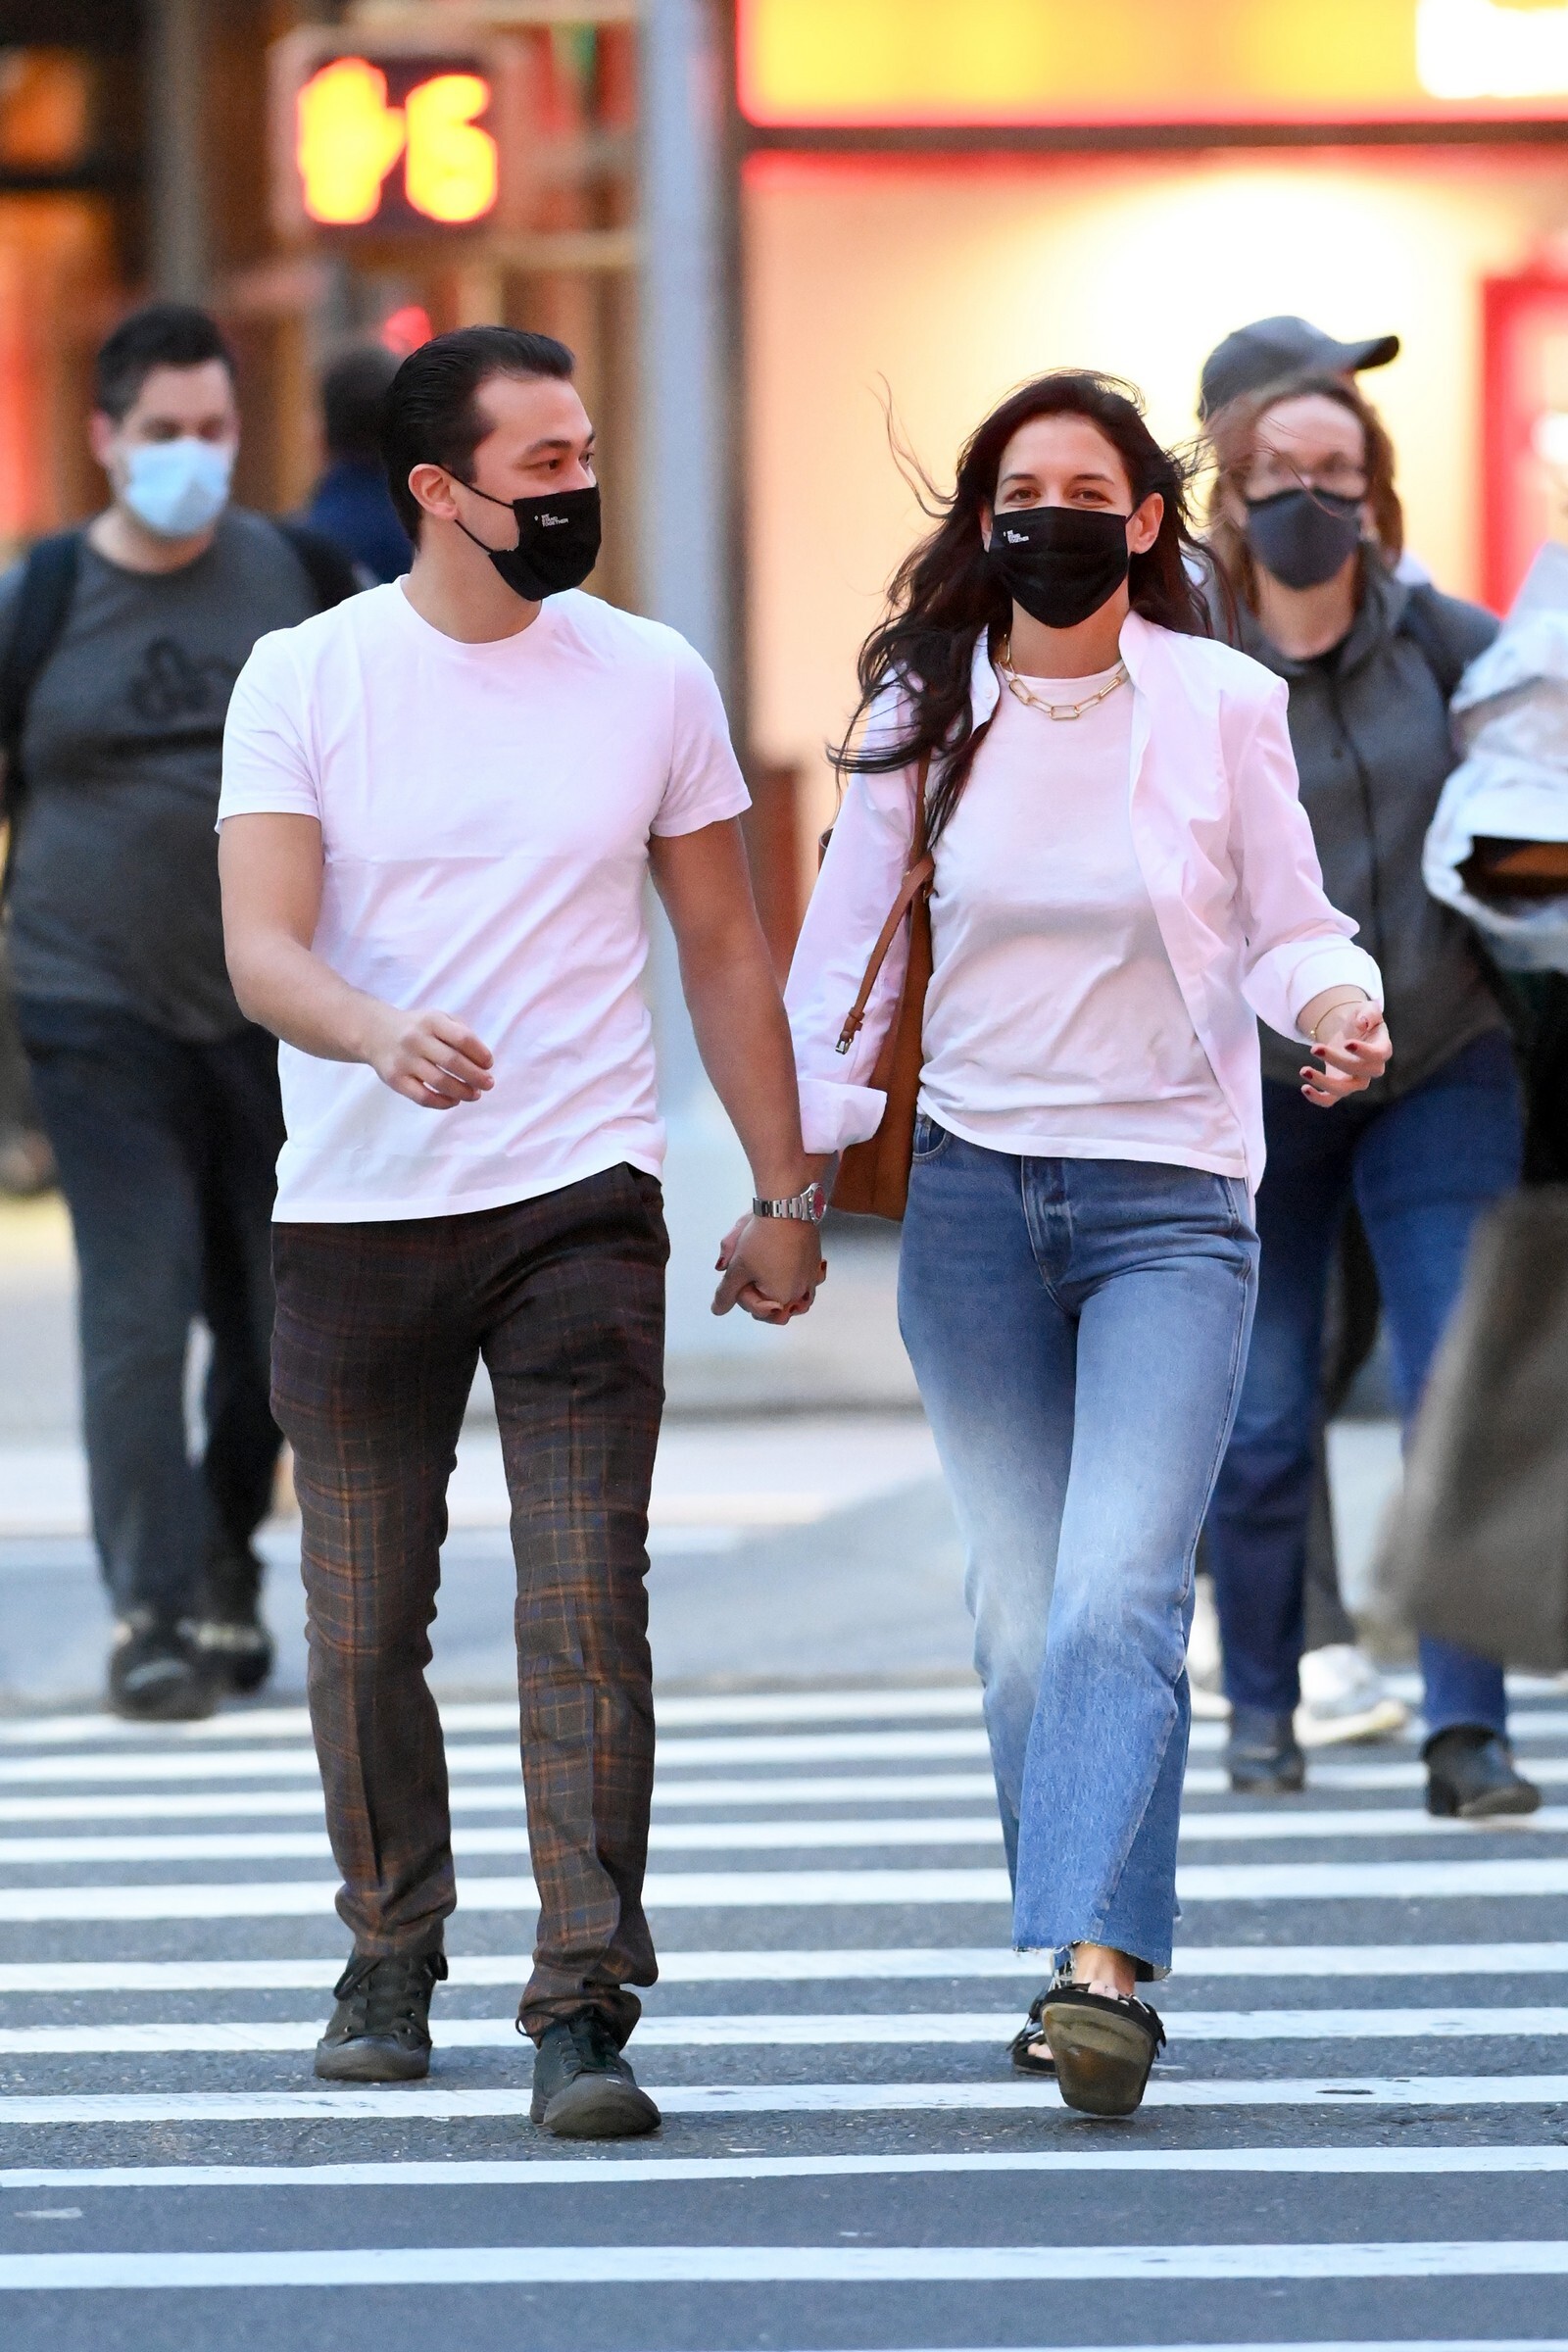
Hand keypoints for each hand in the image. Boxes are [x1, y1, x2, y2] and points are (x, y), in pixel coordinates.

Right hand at [364, 1004, 494, 1110]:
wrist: (375, 1033)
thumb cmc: (418, 1028)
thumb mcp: (438, 1019)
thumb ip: (461, 1033)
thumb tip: (483, 1062)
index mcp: (431, 1021)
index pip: (463, 1038)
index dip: (480, 1053)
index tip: (488, 1064)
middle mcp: (416, 1039)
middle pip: (453, 1062)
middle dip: (476, 1076)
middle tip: (488, 1084)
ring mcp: (404, 1060)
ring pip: (440, 1082)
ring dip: (463, 1092)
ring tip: (475, 1094)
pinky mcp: (395, 1080)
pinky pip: (423, 1097)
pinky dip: (443, 1102)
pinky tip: (454, 1101)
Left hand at [712, 1214, 825, 1322]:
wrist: (785, 1207)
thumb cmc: (764, 1237)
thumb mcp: (737, 1267)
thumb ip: (726, 1293)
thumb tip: (718, 1309)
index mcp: (781, 1298)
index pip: (753, 1308)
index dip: (739, 1293)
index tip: (735, 1275)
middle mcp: (800, 1293)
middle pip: (775, 1306)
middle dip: (759, 1293)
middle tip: (747, 1273)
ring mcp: (811, 1278)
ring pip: (794, 1297)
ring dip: (778, 1291)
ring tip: (764, 1274)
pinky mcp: (815, 1263)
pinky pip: (807, 1281)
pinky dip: (794, 1279)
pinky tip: (784, 1269)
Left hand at [1301, 1000, 1390, 1106]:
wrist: (1348, 1031)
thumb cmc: (1361, 1019)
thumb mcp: (1367, 1009)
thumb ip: (1369, 1013)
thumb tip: (1363, 1023)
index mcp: (1382, 1049)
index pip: (1379, 1055)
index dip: (1365, 1052)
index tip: (1347, 1043)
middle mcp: (1371, 1069)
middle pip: (1359, 1071)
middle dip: (1336, 1061)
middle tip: (1314, 1048)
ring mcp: (1355, 1081)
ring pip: (1344, 1089)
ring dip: (1324, 1082)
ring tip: (1304, 1070)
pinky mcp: (1338, 1087)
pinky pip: (1330, 1099)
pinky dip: (1318, 1098)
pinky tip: (1305, 1088)